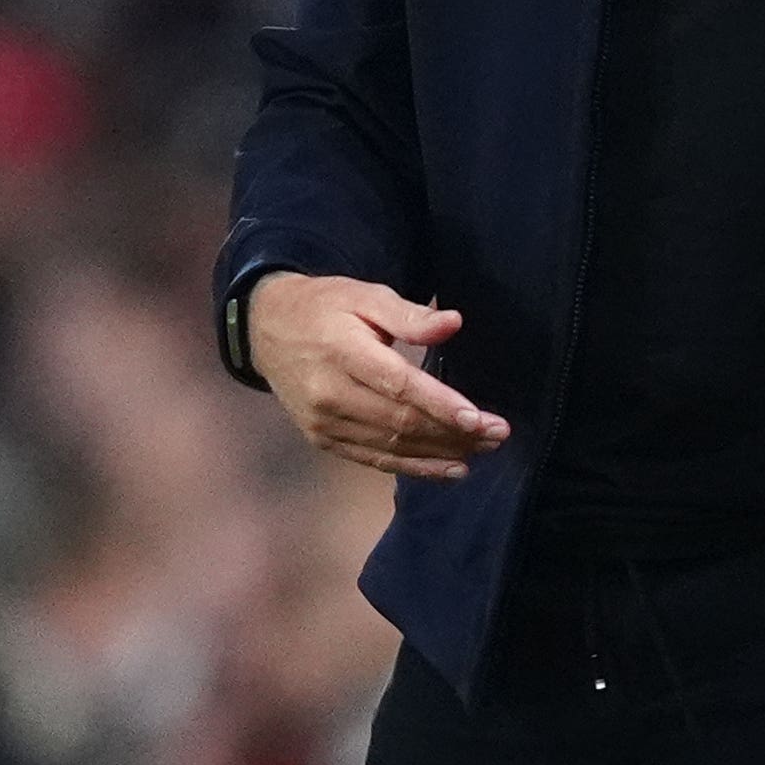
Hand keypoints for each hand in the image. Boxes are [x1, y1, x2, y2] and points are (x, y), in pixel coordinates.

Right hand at [250, 273, 510, 479]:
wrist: (266, 330)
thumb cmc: (325, 307)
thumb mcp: (364, 295)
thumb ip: (409, 315)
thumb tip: (453, 323)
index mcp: (342, 351)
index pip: (398, 385)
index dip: (440, 405)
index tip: (479, 418)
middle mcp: (330, 393)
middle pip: (401, 422)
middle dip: (454, 433)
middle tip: (498, 433)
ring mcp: (324, 422)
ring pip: (393, 446)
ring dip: (442, 453)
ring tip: (483, 450)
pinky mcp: (323, 439)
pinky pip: (375, 460)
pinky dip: (416, 468)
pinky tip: (450, 469)